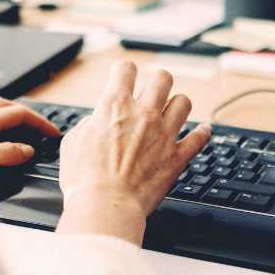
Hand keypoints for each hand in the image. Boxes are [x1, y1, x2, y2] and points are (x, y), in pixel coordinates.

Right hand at [56, 61, 210, 245]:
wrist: (106, 205)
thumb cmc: (84, 180)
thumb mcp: (72, 144)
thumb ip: (88, 125)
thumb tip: (96, 122)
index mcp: (114, 106)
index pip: (125, 69)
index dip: (124, 71)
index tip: (125, 77)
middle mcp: (142, 114)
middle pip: (162, 78)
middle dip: (157, 82)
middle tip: (153, 92)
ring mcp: (163, 134)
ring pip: (183, 102)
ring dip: (177, 105)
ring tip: (172, 112)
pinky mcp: (177, 157)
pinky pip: (200, 137)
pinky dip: (202, 133)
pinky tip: (201, 131)